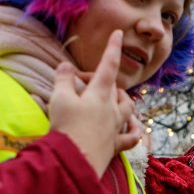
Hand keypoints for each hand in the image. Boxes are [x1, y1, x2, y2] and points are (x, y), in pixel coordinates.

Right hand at [49, 30, 141, 175]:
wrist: (75, 161)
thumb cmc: (67, 127)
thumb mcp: (59, 98)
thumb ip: (63, 79)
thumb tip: (65, 65)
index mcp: (99, 93)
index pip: (109, 64)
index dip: (113, 47)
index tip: (119, 33)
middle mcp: (112, 108)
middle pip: (117, 89)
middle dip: (106, 82)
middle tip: (85, 84)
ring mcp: (116, 127)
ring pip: (128, 109)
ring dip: (123, 101)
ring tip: (114, 99)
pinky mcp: (116, 146)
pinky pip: (131, 136)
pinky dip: (133, 130)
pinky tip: (133, 128)